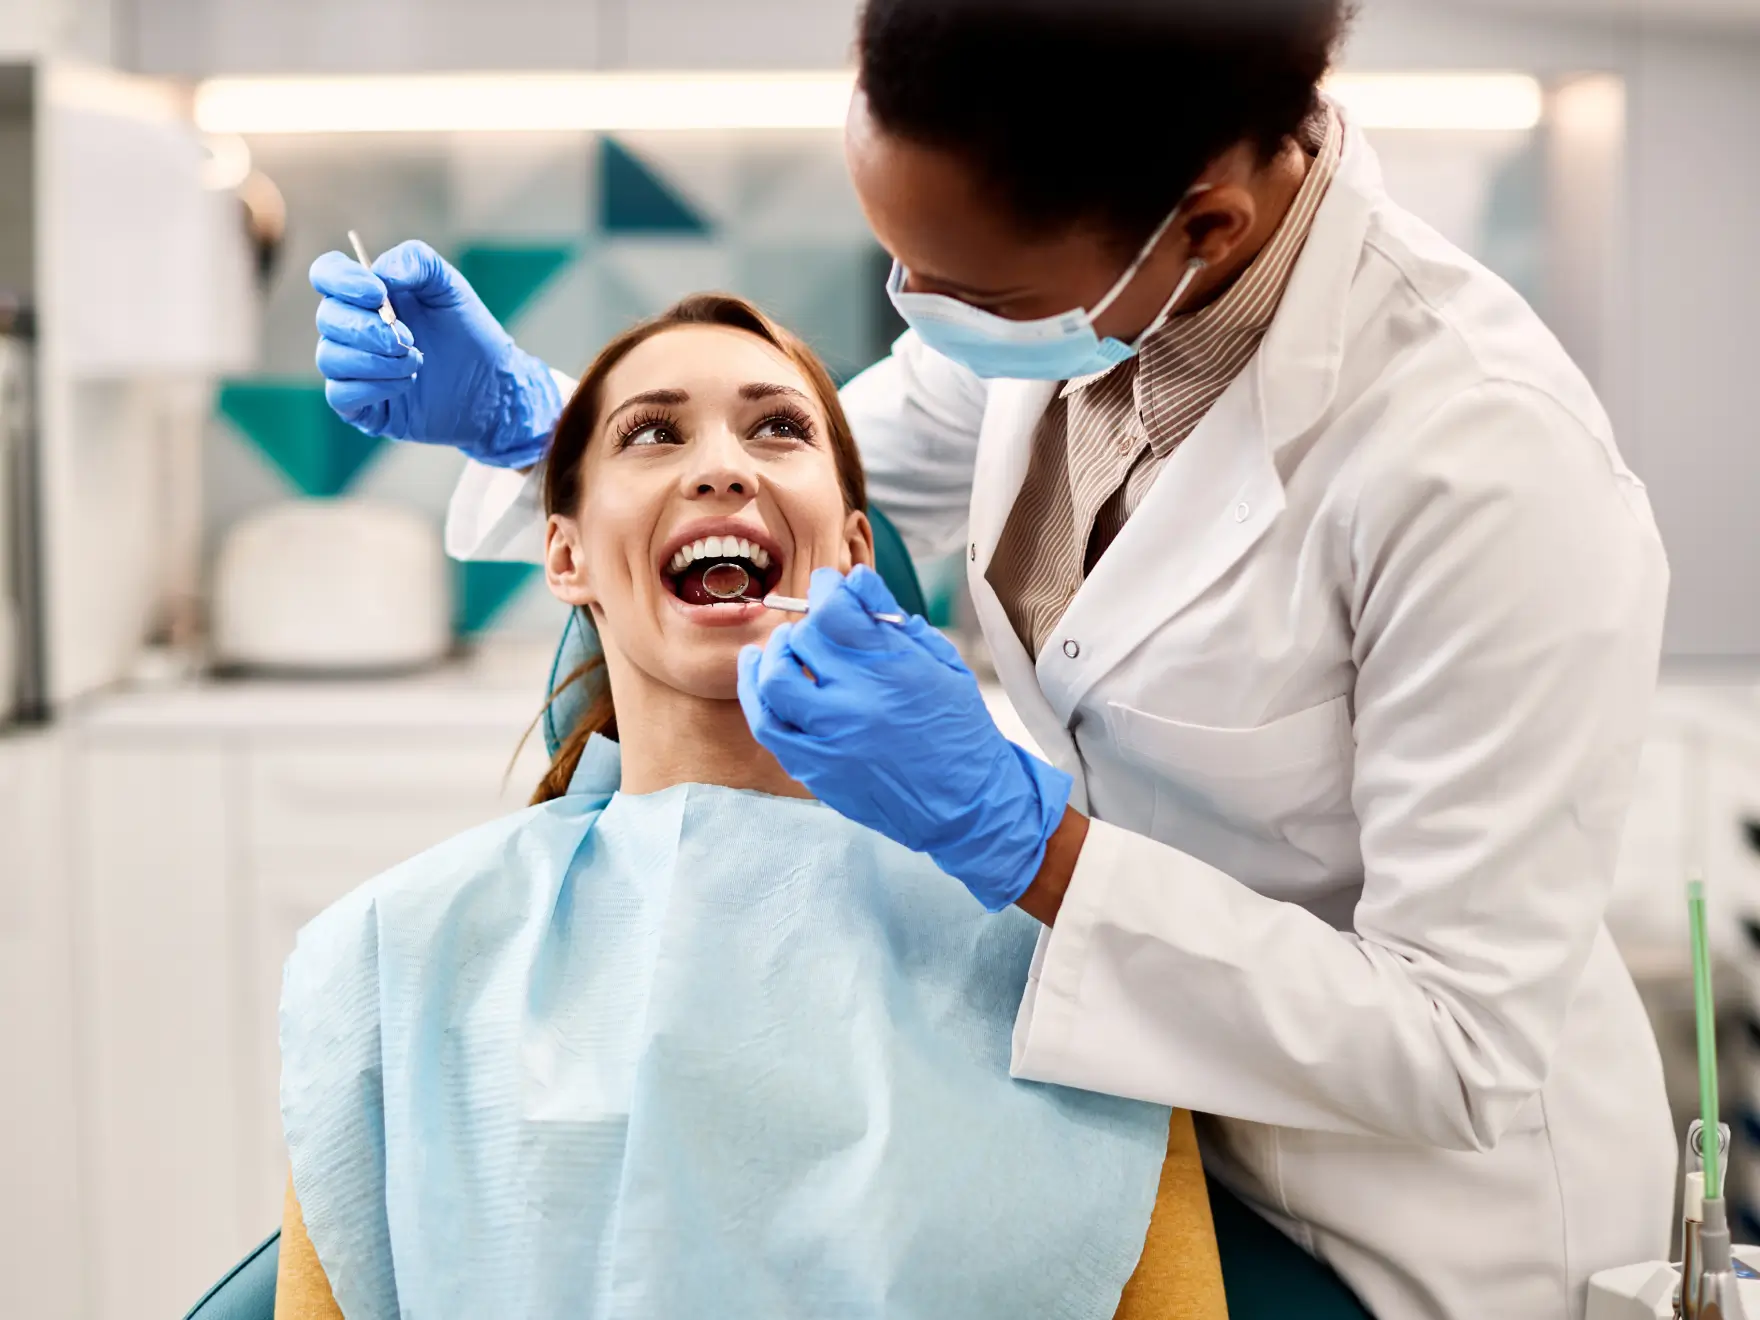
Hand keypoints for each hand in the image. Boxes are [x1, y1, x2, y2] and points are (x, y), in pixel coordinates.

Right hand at [310, 240, 561, 467]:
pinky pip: (339, 395)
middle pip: (327, 317)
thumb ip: (416, 262)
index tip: (378, 293)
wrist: (491, 385)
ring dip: (375, 360)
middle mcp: (351, 329)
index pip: (326, 274)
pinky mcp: (361, 407)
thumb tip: (381, 272)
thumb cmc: (466, 332)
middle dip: (368, 328)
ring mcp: (353, 369)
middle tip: (410, 338)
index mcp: (365, 295)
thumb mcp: (449, 286)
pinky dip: (371, 388)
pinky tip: (406, 384)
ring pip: (330, 358)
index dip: (342, 280)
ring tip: (416, 362)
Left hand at [738, 566, 1072, 912]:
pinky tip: (757, 671)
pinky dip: (754, 691)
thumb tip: (856, 580)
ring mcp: (831, 737)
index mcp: (893, 668)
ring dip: (776, 652)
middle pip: (806, 638)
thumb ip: (894, 621)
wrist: (967, 807)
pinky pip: (767, 724)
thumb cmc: (960, 732)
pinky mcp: (815, 767)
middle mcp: (857, 700)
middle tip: (819, 624)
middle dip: (809, 621)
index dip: (828, 588)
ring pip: (776, 678)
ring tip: (784, 644)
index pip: (836, 609)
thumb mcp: (943, 664)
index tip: (830, 586)